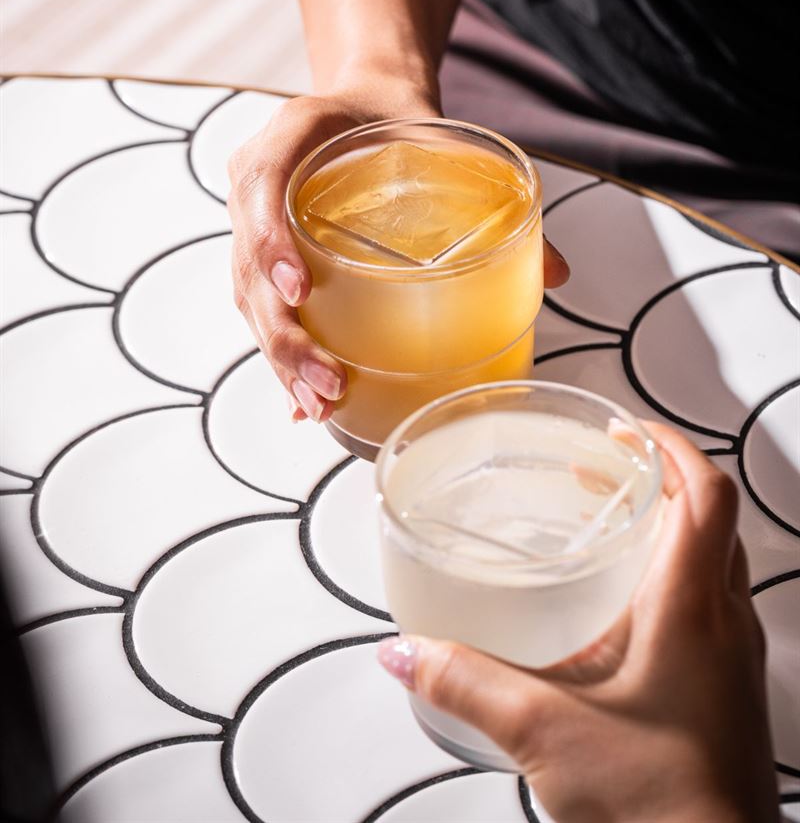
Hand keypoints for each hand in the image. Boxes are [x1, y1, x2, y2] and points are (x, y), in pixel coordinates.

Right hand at [227, 80, 569, 420]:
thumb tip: (560, 272)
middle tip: (327, 382)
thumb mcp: (442, 140)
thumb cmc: (399, 119)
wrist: (368, 102)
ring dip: (280, 355)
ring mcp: (255, 220)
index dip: (271, 239)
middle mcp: (257, 181)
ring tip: (318, 404)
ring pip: (248, 295)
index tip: (299, 287)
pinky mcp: (267, 252)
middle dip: (282, 331)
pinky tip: (301, 402)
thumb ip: (495, 196)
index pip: (260, 184)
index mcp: (289, 135)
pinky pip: (260, 305)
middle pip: (247, 263)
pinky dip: (281, 352)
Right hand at [378, 424, 778, 822]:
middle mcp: (725, 624)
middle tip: (602, 467)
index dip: (668, 444)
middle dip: (658, 479)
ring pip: (711, 564)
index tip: (624, 425)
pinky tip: (613, 620)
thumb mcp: (546, 734)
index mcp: (694, 608)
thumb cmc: (666, 811)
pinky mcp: (724, 697)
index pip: (706, 491)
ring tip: (603, 527)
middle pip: (710, 518)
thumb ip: (466, 684)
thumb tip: (406, 652)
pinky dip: (666, 585)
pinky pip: (705, 612)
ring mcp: (732, 662)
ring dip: (664, 529)